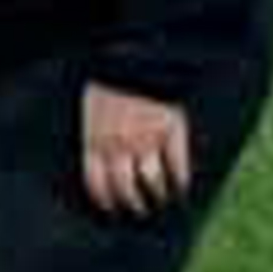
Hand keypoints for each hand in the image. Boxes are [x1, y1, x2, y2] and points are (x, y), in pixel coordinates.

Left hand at [79, 80, 193, 218]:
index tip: (113, 211)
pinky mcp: (172, 130)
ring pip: (152, 181)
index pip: (97, 184)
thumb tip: (99, 162)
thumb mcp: (90, 111)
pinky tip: (182, 188)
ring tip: (161, 202)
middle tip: (140, 211)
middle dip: (133, 205)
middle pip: (125, 189)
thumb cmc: (109, 84)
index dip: (106, 201)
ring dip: (158, 197)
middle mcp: (119, 145)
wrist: (134, 59)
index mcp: (95, 140)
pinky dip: (181, 181)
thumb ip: (94, 137)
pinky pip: (178, 165)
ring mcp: (147, 139)